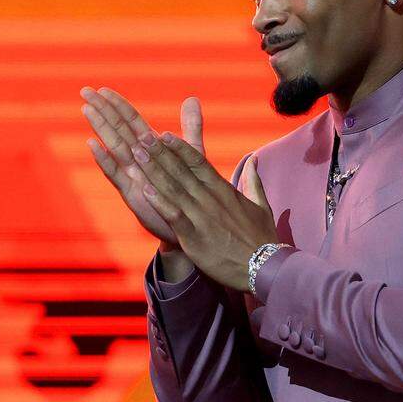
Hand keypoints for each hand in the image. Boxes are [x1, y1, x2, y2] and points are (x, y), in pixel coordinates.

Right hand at [80, 86, 206, 249]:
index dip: (118, 105)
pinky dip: (105, 159)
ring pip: (114, 147)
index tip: (102, 89)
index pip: (131, 121)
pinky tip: (93, 145)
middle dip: (102, 110)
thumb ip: (191, 127)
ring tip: (87, 109)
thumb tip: (191, 98)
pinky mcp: (133, 193)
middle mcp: (138, 160)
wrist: (190, 223)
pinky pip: (116, 174)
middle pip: (118, 130)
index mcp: (151, 149)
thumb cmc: (189, 188)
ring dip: (101, 128)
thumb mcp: (192, 155)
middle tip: (84, 91)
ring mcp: (133, 176)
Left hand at [127, 128, 277, 292]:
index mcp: (224, 191)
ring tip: (137, 155)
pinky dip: (160, 202)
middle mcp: (210, 199)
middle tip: (141, 137)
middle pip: (181, 171)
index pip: (198, 163)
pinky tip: (145, 190)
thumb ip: (253, 180)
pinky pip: (174, 216)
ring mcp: (202, 217)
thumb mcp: (261, 205)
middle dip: (160, 153)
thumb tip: (253, 159)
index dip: (180, 148)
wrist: (265, 267)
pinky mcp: (195, 237)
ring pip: (174, 189)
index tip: (164, 135)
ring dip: (154, 171)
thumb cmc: (263, 238)